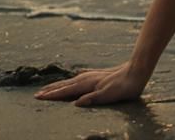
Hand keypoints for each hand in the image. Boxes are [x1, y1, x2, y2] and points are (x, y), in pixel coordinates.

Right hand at [33, 60, 148, 106]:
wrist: (137, 71)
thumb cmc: (124, 86)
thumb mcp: (109, 95)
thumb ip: (92, 99)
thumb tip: (76, 104)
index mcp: (87, 84)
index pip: (65, 91)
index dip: (52, 95)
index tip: (39, 97)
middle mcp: (86, 78)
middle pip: (64, 85)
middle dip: (51, 90)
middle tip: (37, 94)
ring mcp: (92, 75)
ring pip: (70, 81)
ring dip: (59, 85)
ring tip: (48, 88)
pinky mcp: (98, 75)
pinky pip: (79, 79)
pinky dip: (71, 81)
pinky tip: (73, 80)